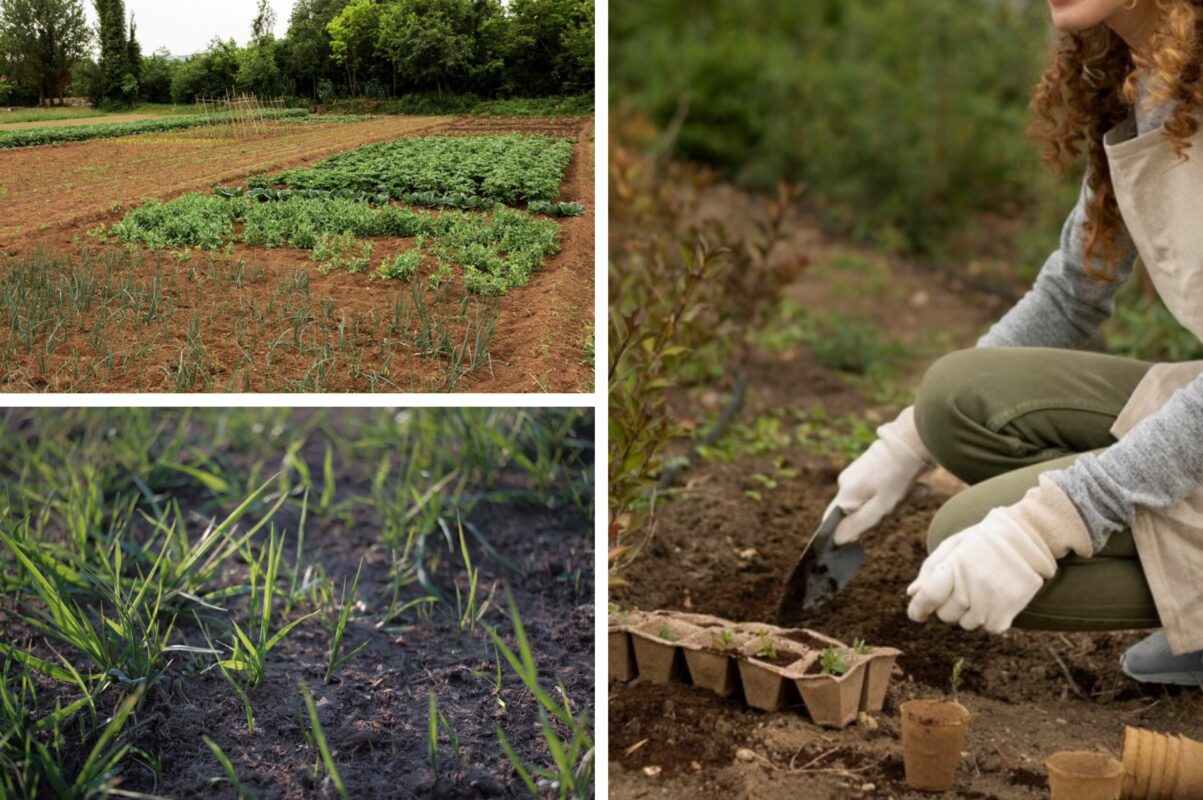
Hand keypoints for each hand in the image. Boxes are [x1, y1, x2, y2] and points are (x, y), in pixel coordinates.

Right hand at [829, 407, 930, 544]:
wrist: (912, 441)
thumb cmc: (897, 477)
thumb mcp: (880, 507)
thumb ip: (857, 524)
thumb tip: (837, 539)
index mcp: (845, 493)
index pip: (831, 520)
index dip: (841, 533)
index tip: (858, 540)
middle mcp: (846, 481)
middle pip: (854, 510)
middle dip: (876, 514)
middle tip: (897, 508)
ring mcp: (856, 471)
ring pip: (869, 498)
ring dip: (890, 502)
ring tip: (910, 492)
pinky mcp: (868, 464)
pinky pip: (877, 487)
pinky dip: (893, 491)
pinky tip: (914, 486)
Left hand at [906, 506, 1057, 633]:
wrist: (1027, 539)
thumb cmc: (983, 541)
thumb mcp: (953, 546)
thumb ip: (930, 570)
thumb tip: (912, 594)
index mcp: (953, 567)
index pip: (928, 598)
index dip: (918, 609)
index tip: (917, 614)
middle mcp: (969, 588)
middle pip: (945, 615)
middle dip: (949, 604)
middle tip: (964, 586)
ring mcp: (988, 603)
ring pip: (966, 623)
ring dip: (970, 612)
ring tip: (982, 589)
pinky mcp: (1007, 613)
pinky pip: (988, 628)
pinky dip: (990, 618)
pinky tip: (995, 599)